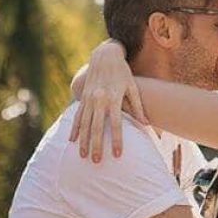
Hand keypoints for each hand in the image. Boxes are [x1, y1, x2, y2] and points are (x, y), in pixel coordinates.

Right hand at [68, 40, 146, 162]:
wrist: (104, 55)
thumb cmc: (122, 72)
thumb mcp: (132, 86)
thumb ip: (137, 106)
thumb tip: (146, 124)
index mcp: (113, 97)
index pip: (115, 123)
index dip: (116, 139)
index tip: (117, 154)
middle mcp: (99, 99)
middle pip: (96, 127)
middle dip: (96, 145)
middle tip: (96, 161)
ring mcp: (89, 98)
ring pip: (84, 124)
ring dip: (83, 141)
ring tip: (82, 156)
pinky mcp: (83, 97)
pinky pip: (77, 116)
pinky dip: (74, 129)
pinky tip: (71, 140)